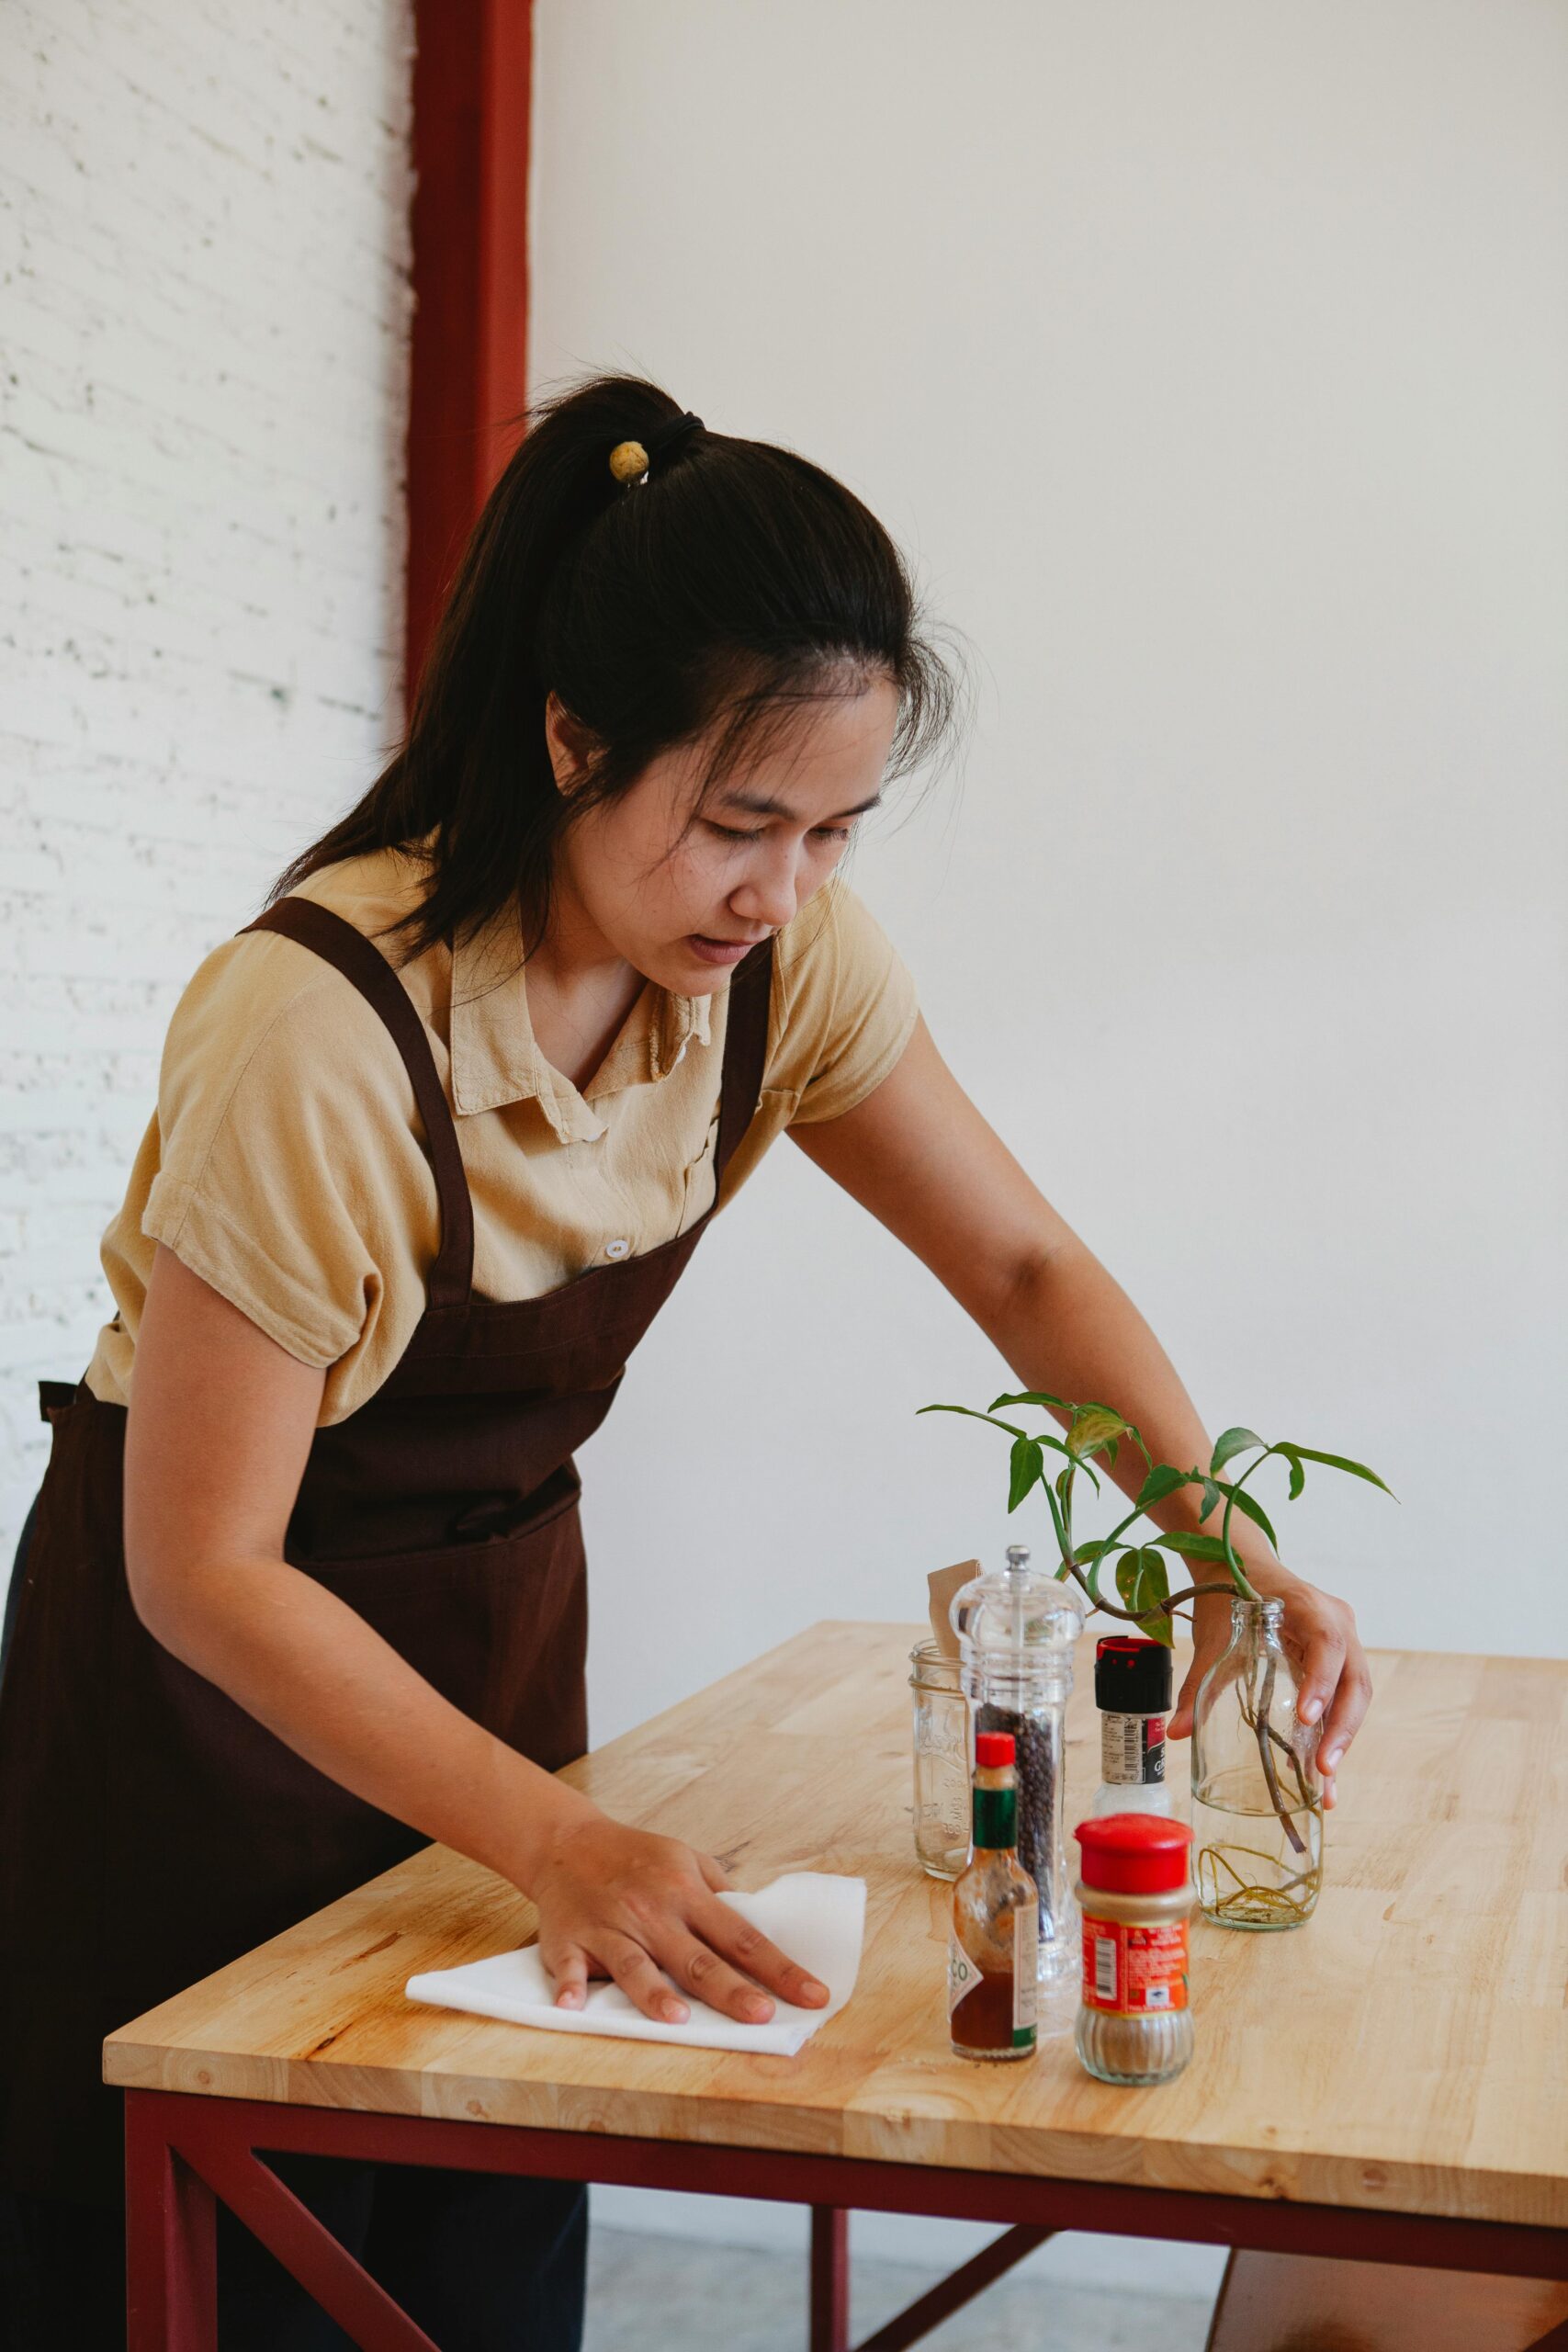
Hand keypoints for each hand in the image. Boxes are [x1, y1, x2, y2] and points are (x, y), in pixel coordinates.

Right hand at [527, 1809, 830, 2024]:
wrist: (567, 1841)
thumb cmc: (635, 1856)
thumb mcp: (686, 1857)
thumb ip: (719, 1894)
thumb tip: (758, 1928)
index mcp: (687, 1891)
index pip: (743, 1936)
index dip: (781, 1968)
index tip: (814, 1995)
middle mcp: (653, 1911)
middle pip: (697, 1958)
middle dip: (731, 1989)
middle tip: (763, 2015)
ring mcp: (610, 1927)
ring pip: (637, 1966)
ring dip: (655, 1993)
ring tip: (678, 2019)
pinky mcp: (569, 1939)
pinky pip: (570, 1966)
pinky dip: (571, 1986)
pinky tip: (574, 2006)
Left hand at [1167, 1567, 1370, 1810]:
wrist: (1239, 1565)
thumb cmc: (1230, 1595)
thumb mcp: (1215, 1635)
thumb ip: (1199, 1683)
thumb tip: (1176, 1732)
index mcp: (1309, 1606)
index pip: (1327, 1642)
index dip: (1321, 1680)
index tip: (1306, 1717)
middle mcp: (1337, 1622)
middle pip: (1354, 1678)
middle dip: (1342, 1727)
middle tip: (1324, 1769)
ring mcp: (1344, 1642)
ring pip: (1355, 1694)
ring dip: (1342, 1738)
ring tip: (1327, 1786)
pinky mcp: (1339, 1662)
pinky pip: (1344, 1699)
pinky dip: (1334, 1734)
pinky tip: (1323, 1775)